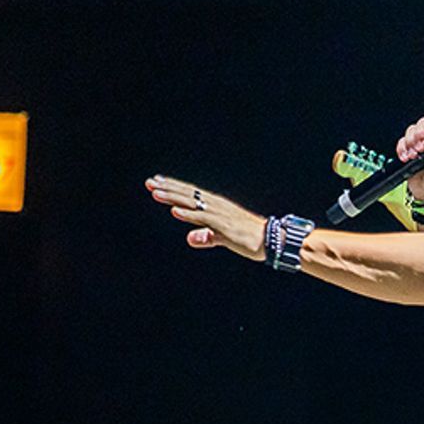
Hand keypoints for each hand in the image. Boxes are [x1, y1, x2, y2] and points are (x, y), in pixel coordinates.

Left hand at [144, 177, 268, 260]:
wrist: (272, 240)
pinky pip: (203, 218)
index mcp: (216, 206)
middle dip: (168, 188)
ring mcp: (220, 214)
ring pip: (192, 203)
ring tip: (156, 192)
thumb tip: (190, 239)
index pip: (191, 194)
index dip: (174, 188)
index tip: (158, 183)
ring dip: (173, 197)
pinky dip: (188, 215)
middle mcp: (217, 206)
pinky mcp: (224, 226)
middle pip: (188, 194)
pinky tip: (175, 211)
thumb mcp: (223, 237)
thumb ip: (207, 237)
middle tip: (150, 182)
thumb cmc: (250, 238)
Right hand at [395, 110, 423, 204]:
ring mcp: (422, 143)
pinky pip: (402, 141)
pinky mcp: (410, 149)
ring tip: (413, 157)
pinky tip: (405, 159)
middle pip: (423, 122)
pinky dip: (401, 148)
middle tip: (419, 147)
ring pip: (412, 131)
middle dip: (418, 133)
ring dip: (409, 141)